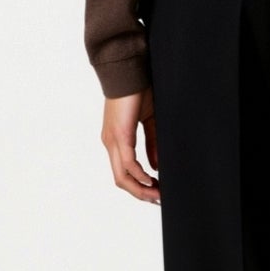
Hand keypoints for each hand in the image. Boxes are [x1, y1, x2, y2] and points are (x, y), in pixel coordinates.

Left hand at [101, 88, 159, 204]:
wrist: (129, 71)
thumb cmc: (138, 91)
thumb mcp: (148, 122)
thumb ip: (151, 144)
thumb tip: (155, 166)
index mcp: (116, 140)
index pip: (123, 172)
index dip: (138, 186)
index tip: (156, 192)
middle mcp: (111, 143)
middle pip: (120, 180)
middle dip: (140, 193)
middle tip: (158, 199)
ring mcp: (113, 140)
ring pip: (122, 176)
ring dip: (140, 189)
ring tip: (157, 194)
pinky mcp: (120, 135)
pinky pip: (128, 163)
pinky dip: (139, 175)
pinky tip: (152, 180)